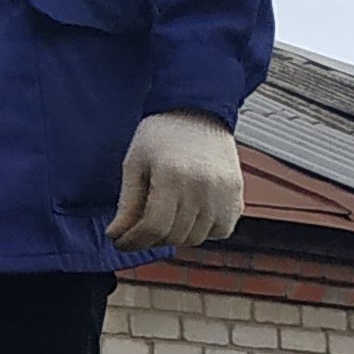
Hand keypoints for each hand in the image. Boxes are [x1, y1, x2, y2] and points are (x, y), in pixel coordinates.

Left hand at [107, 111, 241, 250]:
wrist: (198, 111)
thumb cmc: (163, 134)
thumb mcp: (135, 163)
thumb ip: (127, 203)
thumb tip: (116, 235)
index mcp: (173, 175)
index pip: (154, 227)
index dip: (133, 241)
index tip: (121, 241)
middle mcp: (203, 186)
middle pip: (174, 236)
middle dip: (151, 238)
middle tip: (138, 229)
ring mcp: (224, 192)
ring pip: (196, 238)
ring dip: (176, 235)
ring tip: (164, 217)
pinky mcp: (237, 195)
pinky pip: (220, 231)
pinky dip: (203, 230)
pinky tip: (190, 214)